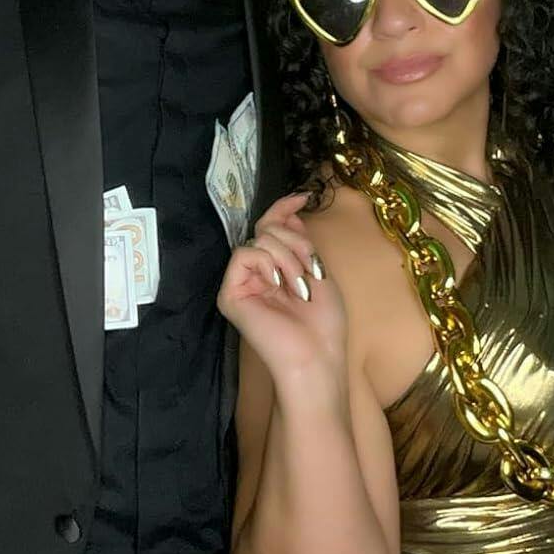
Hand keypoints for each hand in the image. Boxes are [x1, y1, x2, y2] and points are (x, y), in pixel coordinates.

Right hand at [218, 194, 346, 388]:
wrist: (315, 356)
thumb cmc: (324, 323)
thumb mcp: (318, 270)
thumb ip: (301, 240)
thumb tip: (290, 209)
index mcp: (276, 269)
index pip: (272, 228)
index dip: (283, 209)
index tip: (303, 196)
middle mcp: (256, 273)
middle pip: (267, 228)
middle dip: (295, 241)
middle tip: (310, 269)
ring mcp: (241, 283)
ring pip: (259, 239)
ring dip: (288, 256)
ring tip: (298, 286)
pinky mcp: (230, 294)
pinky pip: (244, 254)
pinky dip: (267, 263)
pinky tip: (277, 284)